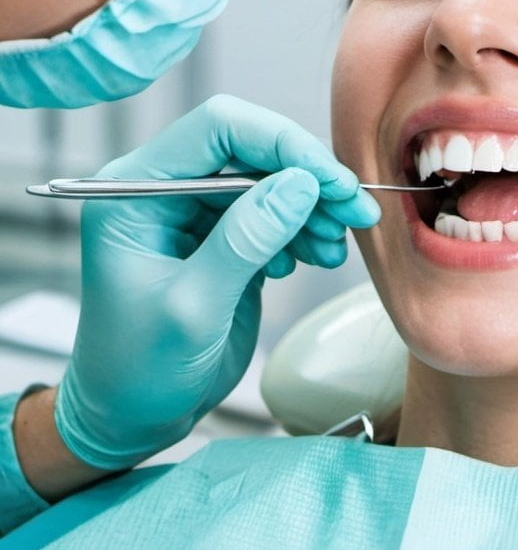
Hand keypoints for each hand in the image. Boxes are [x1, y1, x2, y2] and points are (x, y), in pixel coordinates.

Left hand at [55, 94, 378, 471]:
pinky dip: (305, 228)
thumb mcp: (193, 309)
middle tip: (354, 211)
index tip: (329, 180)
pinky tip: (318, 255)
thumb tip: (300, 184)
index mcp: (136, 191)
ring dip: (313, 206)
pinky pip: (275, 211)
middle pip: (252, 149)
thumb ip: (244, 241)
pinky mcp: (224, 234)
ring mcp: (196, 210)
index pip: (218, 130)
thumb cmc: (139, 373)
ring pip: (271, 179)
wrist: (131, 419)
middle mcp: (166, 188)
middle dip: (308, 177)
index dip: (280, 143)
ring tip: (335, 247)